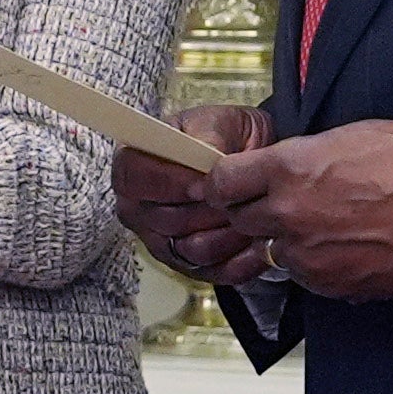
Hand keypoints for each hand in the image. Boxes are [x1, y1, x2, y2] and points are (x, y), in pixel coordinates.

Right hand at [112, 103, 275, 280]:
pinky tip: (260, 237)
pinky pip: (215, 271)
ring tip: (255, 211)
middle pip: (166, 220)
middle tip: (240, 194)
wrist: (253, 164)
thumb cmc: (227, 139)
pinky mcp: (188, 266)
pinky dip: (243, 257)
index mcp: (132, 166)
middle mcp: (138, 209)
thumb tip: (205, 153)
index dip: (172, 182)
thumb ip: (208, 133)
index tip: (208, 178)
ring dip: (230, 231)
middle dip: (210, 208)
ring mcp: (160, 242)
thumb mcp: (219, 122)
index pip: (133, 179)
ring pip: (193, 248)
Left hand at [190, 119, 392, 300]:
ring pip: (274, 251)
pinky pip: (307, 277)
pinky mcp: (332, 284)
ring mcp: (309, 254)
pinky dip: (319, 265)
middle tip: (281, 205)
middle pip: (240, 220)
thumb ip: (306, 155)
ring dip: (290, 241)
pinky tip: (350, 247)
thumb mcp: (354, 136)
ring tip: (331, 226)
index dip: (227, 183)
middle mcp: (289, 213)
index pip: (222, 181)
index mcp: (290, 167)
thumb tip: (286, 167)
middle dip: (254, 212)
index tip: (233, 184)